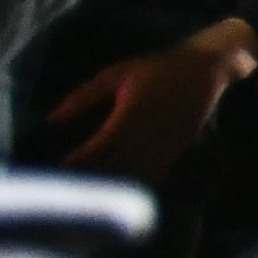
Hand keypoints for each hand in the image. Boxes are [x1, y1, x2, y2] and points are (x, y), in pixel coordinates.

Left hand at [46, 19, 257, 181]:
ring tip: (87, 190)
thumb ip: (83, 96)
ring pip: (133, 174)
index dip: (77, 161)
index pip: (98, 147)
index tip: (58, 168)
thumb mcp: (116, 74)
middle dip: (89, 176)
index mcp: (130, 114)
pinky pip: (152, 174)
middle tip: (66, 185)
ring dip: (110, 183)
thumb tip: (52, 118)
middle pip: (113, 166)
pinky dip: (133, 182)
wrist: (205, 69)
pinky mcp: (176, 150)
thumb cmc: (157, 67)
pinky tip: (118, 187)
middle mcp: (147, 135)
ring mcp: (164, 145)